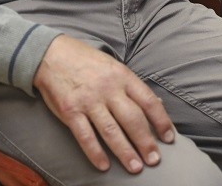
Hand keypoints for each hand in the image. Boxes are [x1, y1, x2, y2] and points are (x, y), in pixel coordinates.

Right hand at [32, 34, 174, 173]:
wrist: (53, 54)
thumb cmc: (88, 62)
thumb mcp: (114, 66)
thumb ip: (133, 86)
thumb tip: (157, 104)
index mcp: (122, 76)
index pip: (148, 101)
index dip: (161, 121)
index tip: (168, 138)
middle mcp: (108, 89)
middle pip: (132, 119)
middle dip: (145, 142)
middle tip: (154, 160)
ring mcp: (89, 100)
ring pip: (111, 131)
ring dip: (125, 151)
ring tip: (136, 167)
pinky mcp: (70, 111)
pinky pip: (85, 136)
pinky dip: (95, 153)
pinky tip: (104, 165)